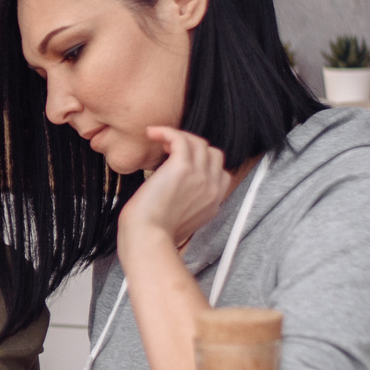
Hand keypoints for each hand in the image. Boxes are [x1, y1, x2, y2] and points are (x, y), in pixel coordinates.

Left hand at [118, 128, 235, 250]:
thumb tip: (177, 189)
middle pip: (213, 153)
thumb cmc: (154, 233)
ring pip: (198, 142)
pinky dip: (166, 131)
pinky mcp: (182, 167)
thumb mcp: (182, 220)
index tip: (181, 163)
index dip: (203, 163)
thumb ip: (188, 203)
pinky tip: (152, 134)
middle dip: (193, 148)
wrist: (148, 237)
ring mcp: (200, 176)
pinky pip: (180, 138)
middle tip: (169, 152)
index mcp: (213, 202)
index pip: (221, 172)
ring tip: (160, 142)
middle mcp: (211, 188)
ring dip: (178, 137)